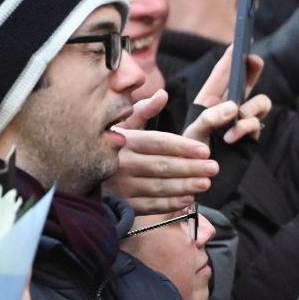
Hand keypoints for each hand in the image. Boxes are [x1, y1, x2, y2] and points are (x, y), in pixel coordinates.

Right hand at [105, 90, 217, 213]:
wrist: (84, 173)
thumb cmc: (111, 146)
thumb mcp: (124, 126)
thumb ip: (143, 111)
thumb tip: (162, 94)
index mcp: (126, 141)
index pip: (158, 142)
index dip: (183, 146)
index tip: (205, 150)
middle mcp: (122, 163)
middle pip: (162, 165)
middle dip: (190, 167)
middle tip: (213, 168)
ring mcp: (121, 186)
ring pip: (158, 186)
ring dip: (184, 186)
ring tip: (206, 183)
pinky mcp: (122, 204)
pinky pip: (150, 205)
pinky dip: (170, 204)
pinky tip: (188, 199)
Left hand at [187, 48, 267, 144]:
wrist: (203, 178)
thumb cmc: (192, 152)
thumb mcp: (193, 133)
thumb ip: (209, 118)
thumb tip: (234, 108)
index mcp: (210, 100)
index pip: (222, 74)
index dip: (231, 57)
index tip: (240, 41)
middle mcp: (228, 107)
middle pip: (246, 82)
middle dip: (253, 69)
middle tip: (254, 60)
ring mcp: (242, 120)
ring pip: (260, 102)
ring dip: (252, 107)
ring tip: (240, 115)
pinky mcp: (251, 135)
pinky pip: (255, 124)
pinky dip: (244, 129)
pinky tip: (230, 138)